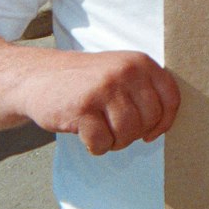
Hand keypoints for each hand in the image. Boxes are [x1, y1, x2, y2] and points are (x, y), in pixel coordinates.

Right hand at [19, 51, 181, 155]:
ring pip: (128, 133)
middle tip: (115, 130)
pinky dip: (96, 146)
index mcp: (140, 62)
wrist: (38, 77)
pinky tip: (85, 134)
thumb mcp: (121, 72)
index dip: (164, 122)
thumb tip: (165, 125)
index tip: (150, 133)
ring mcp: (104, 89)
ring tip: (101, 131)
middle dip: (134, 134)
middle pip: (149, 120)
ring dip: (115, 142)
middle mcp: (126, 72)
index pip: (171, 98)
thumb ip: (145, 91)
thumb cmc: (86, 81)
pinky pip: (102, 142)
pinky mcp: (82, 108)